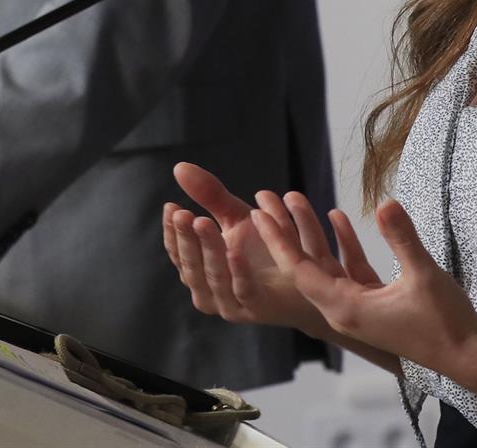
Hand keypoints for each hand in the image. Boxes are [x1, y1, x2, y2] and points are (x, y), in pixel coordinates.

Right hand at [162, 162, 327, 336]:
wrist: (305, 277)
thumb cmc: (265, 249)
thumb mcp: (235, 218)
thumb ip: (210, 197)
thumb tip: (179, 167)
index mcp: (199, 272)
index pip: (178, 253)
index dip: (173, 231)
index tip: (172, 206)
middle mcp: (209, 292)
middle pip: (191, 267)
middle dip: (186, 239)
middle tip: (184, 214)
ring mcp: (231, 305)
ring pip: (214, 279)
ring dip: (208, 250)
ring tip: (203, 222)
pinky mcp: (257, 309)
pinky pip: (243, 292)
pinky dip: (238, 272)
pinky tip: (234, 251)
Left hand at [254, 196, 476, 377]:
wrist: (468, 356)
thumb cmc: (445, 321)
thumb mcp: (423, 274)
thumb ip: (402, 238)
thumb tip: (385, 203)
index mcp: (346, 308)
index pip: (300, 272)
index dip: (278, 242)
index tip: (258, 215)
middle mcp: (344, 311)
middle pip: (304, 269)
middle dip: (284, 235)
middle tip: (265, 204)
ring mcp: (358, 310)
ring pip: (326, 268)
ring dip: (313, 236)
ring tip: (296, 201)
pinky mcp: (374, 306)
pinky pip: (348, 272)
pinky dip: (342, 246)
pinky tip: (339, 217)